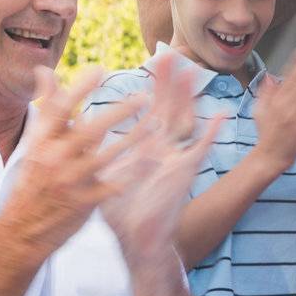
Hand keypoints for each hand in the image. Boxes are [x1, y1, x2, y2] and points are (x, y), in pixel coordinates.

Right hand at [0, 66, 143, 260]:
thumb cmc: (34, 177)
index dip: (79, 89)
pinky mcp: (84, 202)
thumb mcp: (35, 142)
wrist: (22, 229)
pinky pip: (113, 185)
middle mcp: (54, 159)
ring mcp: (69, 182)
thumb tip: (44, 69)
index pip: (58, 110)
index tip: (100, 70)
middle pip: (89, 131)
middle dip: (118, 112)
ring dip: (134, 139)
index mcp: (41, 142)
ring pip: (107, 156)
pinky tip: (153, 160)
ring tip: (156, 123)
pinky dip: (132, 173)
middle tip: (144, 96)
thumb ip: (47, 107)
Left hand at [98, 56, 222, 268]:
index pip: (152, 108)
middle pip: (170, 106)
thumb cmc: (122, 213)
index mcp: (146, 147)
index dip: (155, 84)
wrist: (138, 242)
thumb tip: (75, 130)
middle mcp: (163, 149)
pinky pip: (201, 151)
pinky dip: (211, 134)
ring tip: (191, 72)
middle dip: (170, 80)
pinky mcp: (184, 174)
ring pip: (184, 120)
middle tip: (171, 52)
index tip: (156, 60)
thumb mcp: (103, 175)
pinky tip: (221, 116)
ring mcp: (176, 159)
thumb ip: (94, 150)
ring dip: (187, 97)